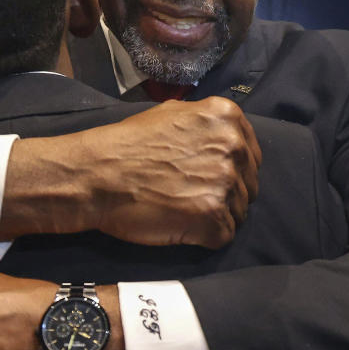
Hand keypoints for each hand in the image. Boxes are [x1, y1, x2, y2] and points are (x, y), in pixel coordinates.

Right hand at [0, 96, 260, 248]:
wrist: (97, 174)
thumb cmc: (127, 144)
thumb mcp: (173, 114)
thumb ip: (207, 125)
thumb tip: (228, 138)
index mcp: (228, 118)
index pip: (251, 155)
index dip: (232, 171)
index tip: (209, 178)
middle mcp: (233, 147)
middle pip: (248, 184)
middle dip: (226, 194)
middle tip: (192, 196)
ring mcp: (226, 182)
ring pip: (239, 211)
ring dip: (216, 216)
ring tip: (182, 210)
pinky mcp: (214, 216)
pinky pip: (224, 234)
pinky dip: (205, 236)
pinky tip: (180, 224)